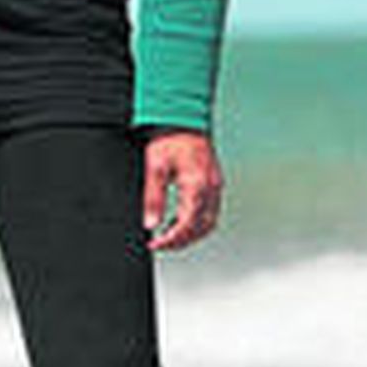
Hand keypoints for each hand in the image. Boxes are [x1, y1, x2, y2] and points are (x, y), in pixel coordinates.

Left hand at [142, 128, 223, 251]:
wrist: (183, 121)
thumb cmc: (169, 140)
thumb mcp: (155, 168)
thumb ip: (153, 198)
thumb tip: (151, 223)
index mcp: (196, 184)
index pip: (187, 224)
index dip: (171, 240)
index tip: (155, 244)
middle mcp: (210, 187)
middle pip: (201, 228)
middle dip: (181, 241)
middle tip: (160, 245)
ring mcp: (215, 186)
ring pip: (209, 222)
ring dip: (190, 234)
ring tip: (168, 237)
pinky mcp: (214, 184)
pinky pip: (210, 212)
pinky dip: (195, 223)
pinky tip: (178, 222)